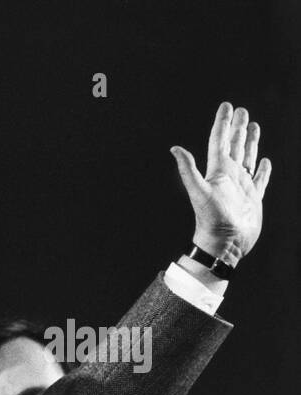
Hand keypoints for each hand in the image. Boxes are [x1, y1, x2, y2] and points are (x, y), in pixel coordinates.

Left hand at [171, 102, 271, 264]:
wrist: (224, 244)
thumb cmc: (211, 220)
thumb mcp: (199, 192)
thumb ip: (188, 170)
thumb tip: (174, 148)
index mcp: (217, 172)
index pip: (219, 141)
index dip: (222, 123)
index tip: (227, 106)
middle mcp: (229, 177)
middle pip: (234, 145)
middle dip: (237, 127)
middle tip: (241, 110)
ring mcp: (242, 187)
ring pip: (248, 158)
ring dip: (251, 142)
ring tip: (254, 126)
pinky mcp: (253, 199)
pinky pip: (260, 180)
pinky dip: (263, 169)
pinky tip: (265, 161)